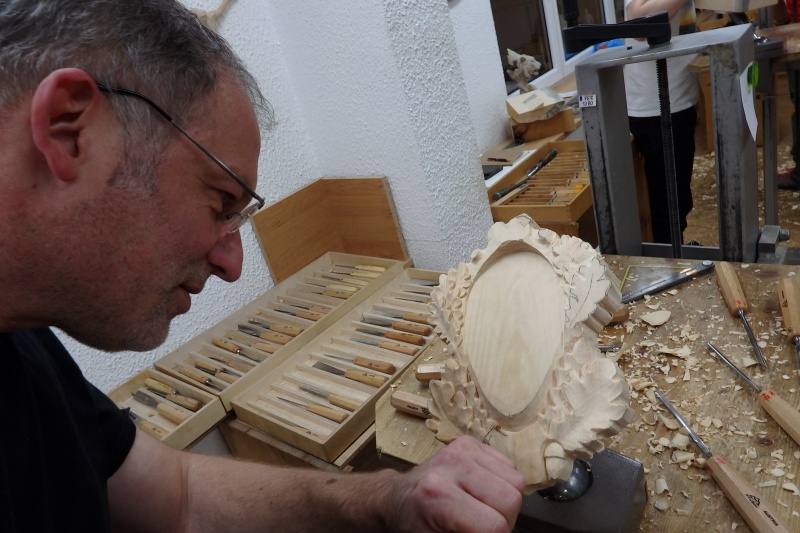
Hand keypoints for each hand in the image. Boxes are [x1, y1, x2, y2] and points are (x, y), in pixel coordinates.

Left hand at [390, 435, 524, 532]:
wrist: (399, 498)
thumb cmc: (416, 525)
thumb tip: (496, 531)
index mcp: (436, 496)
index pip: (493, 525)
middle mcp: (451, 465)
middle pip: (511, 499)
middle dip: (504, 520)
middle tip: (484, 526)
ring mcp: (461, 449)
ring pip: (516, 480)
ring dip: (506, 501)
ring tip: (483, 508)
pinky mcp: (470, 442)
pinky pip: (510, 465)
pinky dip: (503, 482)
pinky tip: (482, 490)